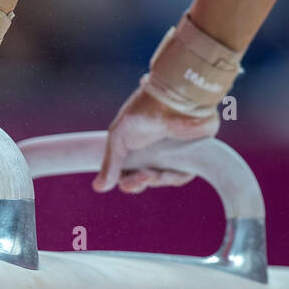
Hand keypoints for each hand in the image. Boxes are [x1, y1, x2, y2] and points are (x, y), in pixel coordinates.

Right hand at [93, 86, 218, 193]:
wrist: (174, 100)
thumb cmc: (144, 112)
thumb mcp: (119, 138)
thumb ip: (110, 164)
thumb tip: (99, 188)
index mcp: (133, 145)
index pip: (126, 171)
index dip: (125, 181)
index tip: (122, 182)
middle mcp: (152, 150)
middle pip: (142, 179)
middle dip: (137, 184)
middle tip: (139, 178)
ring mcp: (171, 153)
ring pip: (161, 180)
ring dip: (154, 181)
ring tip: (149, 173)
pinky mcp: (190, 156)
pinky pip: (181, 176)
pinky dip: (172, 178)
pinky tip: (165, 173)